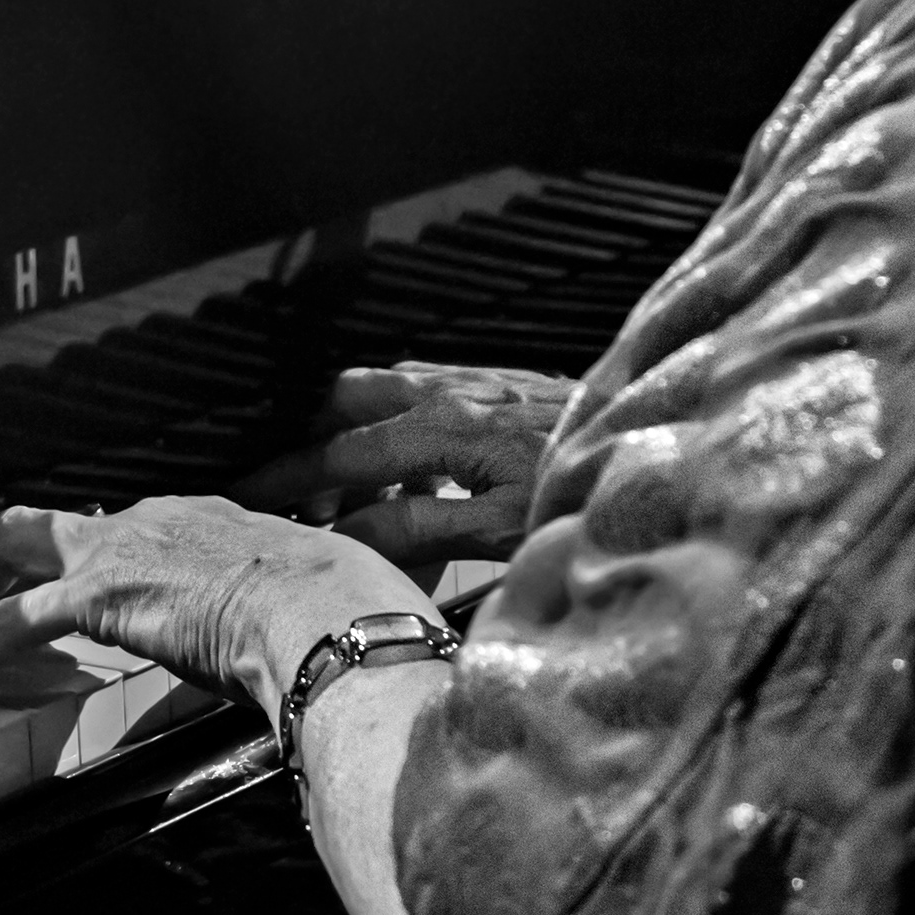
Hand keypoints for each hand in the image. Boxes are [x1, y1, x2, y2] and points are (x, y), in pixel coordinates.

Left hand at [0, 494, 419, 711]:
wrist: (340, 614)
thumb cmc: (350, 619)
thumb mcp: (311, 611)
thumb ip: (277, 626)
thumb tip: (287, 667)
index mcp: (206, 522)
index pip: (122, 534)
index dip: (86, 565)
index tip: (70, 599)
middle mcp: (155, 518)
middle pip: (48, 526)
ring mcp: (124, 548)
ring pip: (12, 554)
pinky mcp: (101, 593)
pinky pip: (10, 620)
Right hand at [228, 361, 569, 571]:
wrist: (661, 447)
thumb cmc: (588, 492)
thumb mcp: (500, 530)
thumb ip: (417, 528)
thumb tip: (350, 533)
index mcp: (444, 426)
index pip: (342, 456)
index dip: (292, 482)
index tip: (253, 501)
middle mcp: (452, 391)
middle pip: (348, 396)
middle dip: (310, 436)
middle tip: (289, 483)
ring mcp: (478, 381)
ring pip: (387, 386)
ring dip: (355, 424)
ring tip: (345, 475)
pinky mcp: (504, 383)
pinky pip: (427, 387)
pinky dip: (399, 418)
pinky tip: (416, 459)